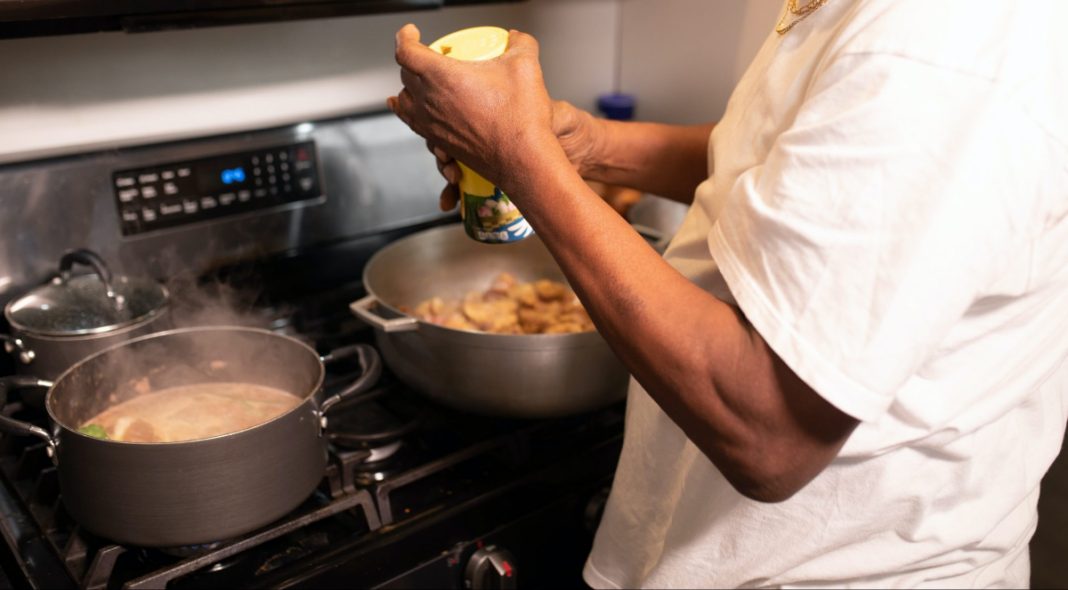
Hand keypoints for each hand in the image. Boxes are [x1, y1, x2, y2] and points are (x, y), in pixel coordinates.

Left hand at [387, 24, 561, 199]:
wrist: (523, 159)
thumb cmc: (520, 119)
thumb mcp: (525, 67)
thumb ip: (521, 44)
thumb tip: (517, 39)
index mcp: (441, 77)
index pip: (406, 51)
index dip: (405, 37)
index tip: (411, 33)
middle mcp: (430, 101)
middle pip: (405, 74)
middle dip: (413, 59)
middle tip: (430, 53)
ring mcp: (431, 124)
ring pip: (405, 100)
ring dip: (408, 85)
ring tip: (417, 79)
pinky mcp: (440, 141)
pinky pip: (412, 122)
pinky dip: (406, 110)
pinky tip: (408, 108)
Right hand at [428, 102, 600, 210]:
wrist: (581, 151)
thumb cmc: (570, 127)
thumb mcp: (558, 116)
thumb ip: (549, 113)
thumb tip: (541, 107)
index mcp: (496, 110)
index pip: (462, 111)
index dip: (449, 126)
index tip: (447, 141)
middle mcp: (488, 130)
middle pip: (451, 138)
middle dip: (442, 154)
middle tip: (449, 167)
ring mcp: (488, 152)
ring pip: (454, 161)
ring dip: (446, 176)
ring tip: (451, 187)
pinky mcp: (491, 173)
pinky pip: (466, 183)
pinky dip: (454, 194)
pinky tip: (451, 204)